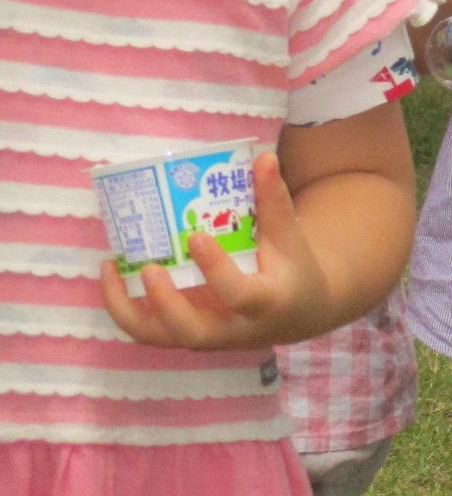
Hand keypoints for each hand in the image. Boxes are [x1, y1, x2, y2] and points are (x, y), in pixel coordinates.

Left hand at [99, 152, 332, 351]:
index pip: (238, 293)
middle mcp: (232, 328)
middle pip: (191, 331)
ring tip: (111, 269)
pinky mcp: (187, 335)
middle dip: (164, 302)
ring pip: (160, 337)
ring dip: (127, 309)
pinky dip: (124, 307)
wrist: (295, 313)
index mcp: (264, 302)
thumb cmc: (292, 270)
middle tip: (148, 268)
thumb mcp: (289, 238)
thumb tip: (263, 158)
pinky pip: (149, 330)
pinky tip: (113, 276)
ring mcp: (206, 336)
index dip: (215, 269)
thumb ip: (273, 202)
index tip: (195, 236)